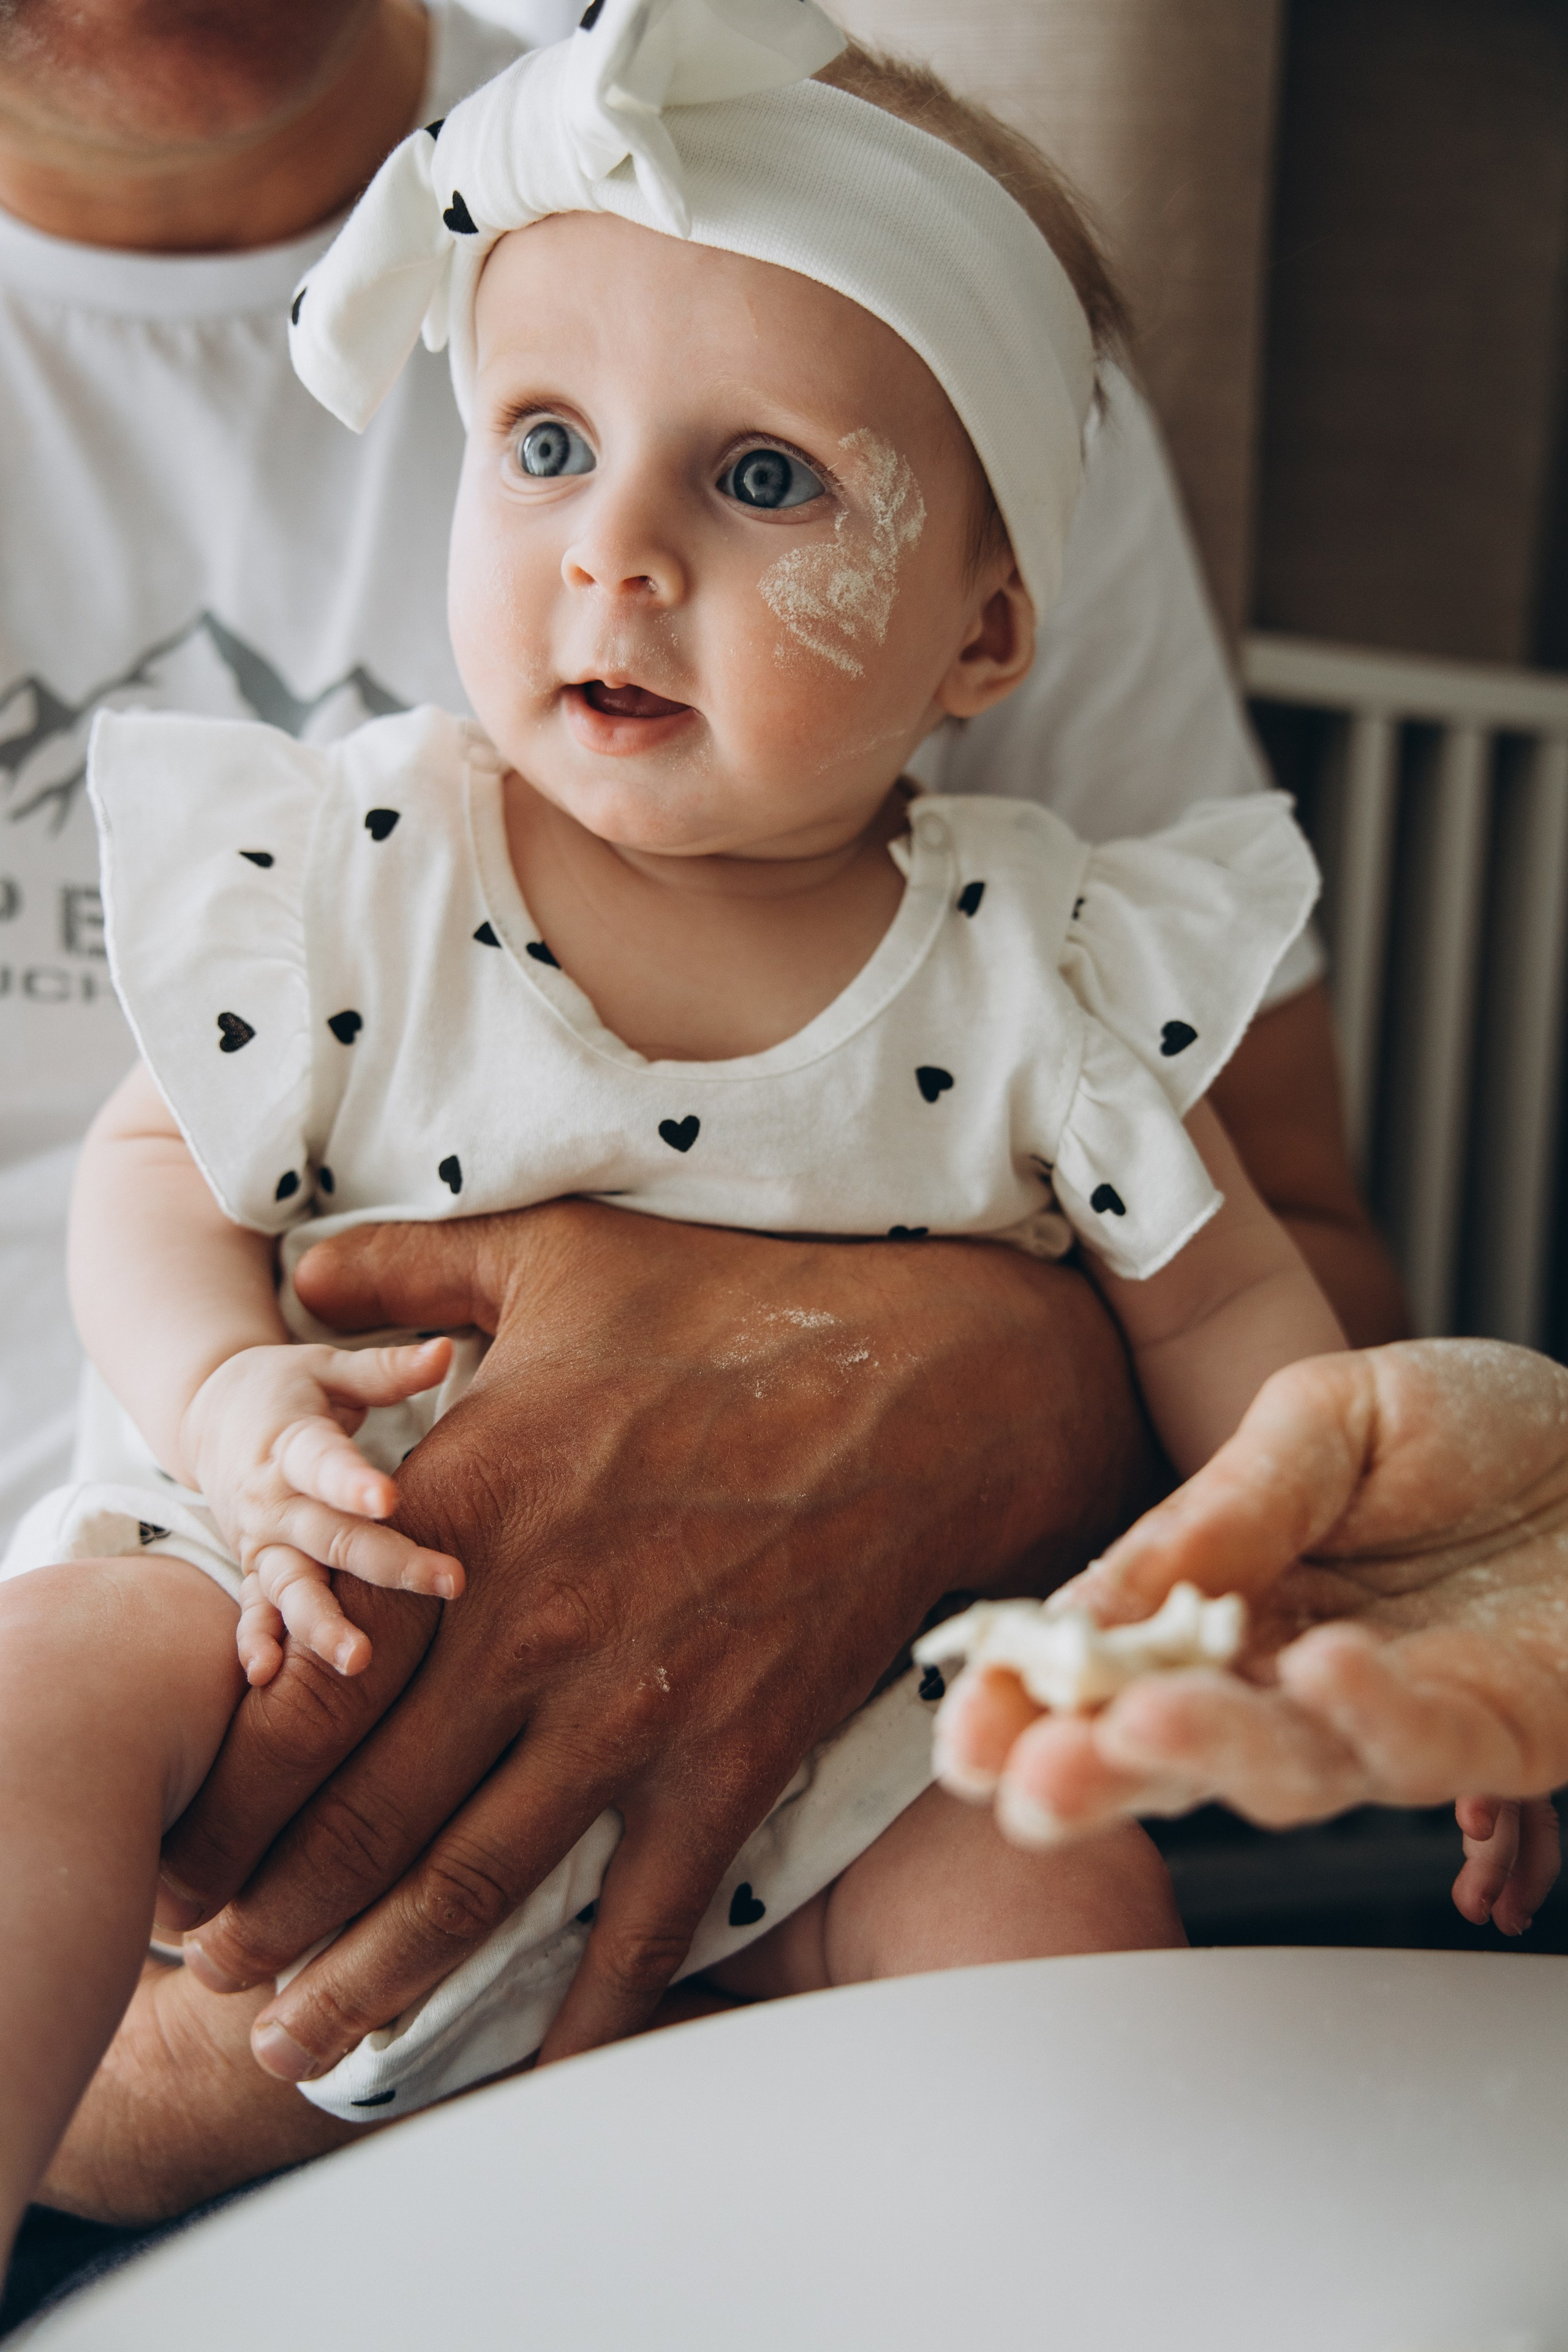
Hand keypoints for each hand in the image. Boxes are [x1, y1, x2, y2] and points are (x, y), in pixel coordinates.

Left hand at [157, 1198, 1158, 2079]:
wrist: (927, 1388)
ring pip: (471, 1883)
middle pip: (362, 1815)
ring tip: (302, 2053)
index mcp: (464, 1509)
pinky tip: (540, 2070)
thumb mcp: (557, 1254)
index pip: (307, 1682)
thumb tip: (305, 1263)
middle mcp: (528, 1628)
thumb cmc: (735, 1308)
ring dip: (375, 1978)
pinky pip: (643, 1913)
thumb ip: (415, 1268)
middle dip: (275, 1918)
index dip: (236, 1787)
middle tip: (216, 1983)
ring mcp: (632, 1707)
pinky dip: (588, 2007)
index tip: (193, 1845)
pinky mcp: (732, 1756)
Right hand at [182, 1338, 462, 1680]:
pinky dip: (255, 1642)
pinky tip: (268, 1678)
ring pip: (291, 1586)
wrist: (208, 1414)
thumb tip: (446, 1351)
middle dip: (387, 1563)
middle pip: (330, 1535)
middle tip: (450, 1582)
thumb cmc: (286, 1388)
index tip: (389, 1499)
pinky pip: (254, 1609)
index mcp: (290, 1442)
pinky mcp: (254, 1567)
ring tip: (359, 1660)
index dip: (353, 1481)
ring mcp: (260, 1540)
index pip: (323, 1463)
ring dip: (321, 1624)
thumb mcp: (328, 1367)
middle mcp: (272, 1498)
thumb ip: (387, 1369)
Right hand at [933, 1340, 1567, 1931]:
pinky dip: (1365, 1714)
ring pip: (1286, 1771)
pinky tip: (1320, 1665)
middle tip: (1022, 1779)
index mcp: (1234, 1595)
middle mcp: (1294, 1676)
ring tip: (1137, 1726)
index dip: (1035, 1700)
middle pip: (1178, 1748)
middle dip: (1093, 1771)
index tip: (968, 1731)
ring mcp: (1389, 1719)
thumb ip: (1231, 1499)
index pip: (1114, 1661)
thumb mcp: (1334, 1415)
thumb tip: (1111, 1589)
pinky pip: (1419, 1750)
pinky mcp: (1493, 1739)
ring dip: (1208, 1754)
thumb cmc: (1488, 1428)